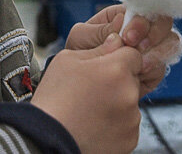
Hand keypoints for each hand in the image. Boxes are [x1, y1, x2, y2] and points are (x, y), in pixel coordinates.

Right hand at [32, 33, 141, 153]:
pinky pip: (127, 122)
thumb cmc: (55, 97)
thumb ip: (98, 48)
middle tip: (92, 87)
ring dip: (116, 100)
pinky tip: (95, 121)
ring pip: (129, 100)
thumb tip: (116, 41)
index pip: (133, 53)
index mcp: (116, 70)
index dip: (118, 56)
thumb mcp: (67, 59)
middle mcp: (129, 94)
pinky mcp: (130, 138)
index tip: (105, 64)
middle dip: (117, 79)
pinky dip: (115, 121)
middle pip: (132, 78)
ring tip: (90, 107)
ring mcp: (131, 119)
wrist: (48, 136)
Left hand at [66, 5, 178, 97]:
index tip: (128, 37)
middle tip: (136, 48)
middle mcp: (141, 29)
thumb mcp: (82, 36)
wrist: (81, 79)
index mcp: (123, 15)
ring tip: (138, 65)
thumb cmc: (80, 51)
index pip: (144, 8)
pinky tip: (139, 75)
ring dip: (156, 54)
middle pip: (164, 23)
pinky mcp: (152, 69)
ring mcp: (150, 48)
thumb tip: (121, 21)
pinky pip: (163, 67)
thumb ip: (101, 30)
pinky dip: (153, 71)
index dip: (141, 22)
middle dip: (154, 35)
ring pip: (170, 44)